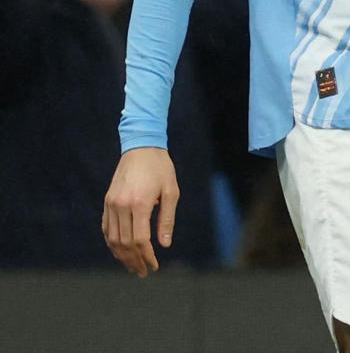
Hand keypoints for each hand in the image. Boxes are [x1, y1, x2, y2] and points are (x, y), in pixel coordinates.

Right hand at [103, 148, 179, 276]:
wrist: (141, 147)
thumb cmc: (161, 169)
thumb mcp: (172, 192)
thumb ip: (166, 219)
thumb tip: (164, 245)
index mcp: (140, 204)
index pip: (140, 240)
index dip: (147, 256)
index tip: (154, 266)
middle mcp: (121, 206)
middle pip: (125, 243)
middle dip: (134, 261)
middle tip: (144, 272)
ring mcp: (111, 204)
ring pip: (113, 238)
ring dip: (122, 256)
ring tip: (133, 266)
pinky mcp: (107, 202)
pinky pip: (106, 228)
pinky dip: (112, 243)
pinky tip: (120, 251)